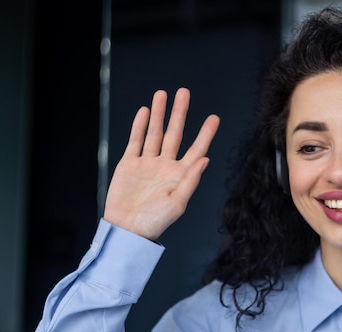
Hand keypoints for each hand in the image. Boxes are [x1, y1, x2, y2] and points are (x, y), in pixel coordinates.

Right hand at [104, 88, 219, 240]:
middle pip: (174, 134)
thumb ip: (190, 181)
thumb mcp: (177, 204)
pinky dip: (139, 126)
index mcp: (180, 175)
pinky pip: (136, 141)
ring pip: (154, 133)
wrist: (126, 230)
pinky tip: (144, 112)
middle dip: (179, 113)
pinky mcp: (129, 165)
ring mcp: (147, 164)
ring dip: (158, 114)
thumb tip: (205, 159)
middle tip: (184, 92)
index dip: (205, 134)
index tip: (214, 118)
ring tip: (162, 94)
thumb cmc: (154, 222)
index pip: (196, 149)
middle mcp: (165, 166)